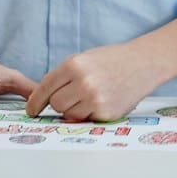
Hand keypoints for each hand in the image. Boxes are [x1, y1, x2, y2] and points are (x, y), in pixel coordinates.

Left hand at [27, 41, 162, 121]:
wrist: (145, 62)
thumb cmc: (114, 59)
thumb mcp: (85, 58)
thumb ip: (64, 76)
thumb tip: (42, 99)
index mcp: (74, 65)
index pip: (44, 89)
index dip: (35, 102)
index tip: (31, 110)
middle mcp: (82, 82)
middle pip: (55, 104)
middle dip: (60, 102)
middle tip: (74, 95)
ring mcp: (94, 99)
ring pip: (68, 114)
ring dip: (75, 108)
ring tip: (92, 95)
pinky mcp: (105, 112)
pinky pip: (85, 119)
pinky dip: (89, 113)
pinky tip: (102, 100)